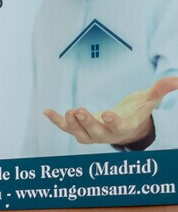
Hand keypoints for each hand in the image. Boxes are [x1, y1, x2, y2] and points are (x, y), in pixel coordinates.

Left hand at [43, 75, 177, 145]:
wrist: (126, 127)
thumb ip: (161, 88)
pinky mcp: (80, 130)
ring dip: (71, 124)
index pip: (119, 126)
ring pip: (79, 134)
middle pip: (96, 132)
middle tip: (78, 110)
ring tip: (67, 112)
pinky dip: (56, 121)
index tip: (107, 114)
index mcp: (124, 126)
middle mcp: (107, 134)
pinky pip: (66, 128)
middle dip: (86, 122)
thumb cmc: (138, 111)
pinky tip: (46, 111)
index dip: (113, 121)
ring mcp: (92, 134)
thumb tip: (177, 78)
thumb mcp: (149, 98)